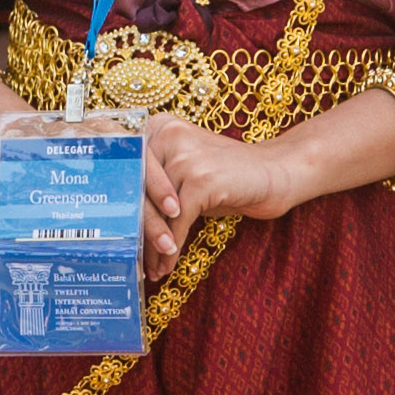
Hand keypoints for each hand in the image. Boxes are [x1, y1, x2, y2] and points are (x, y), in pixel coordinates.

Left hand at [132, 118, 310, 261]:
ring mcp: (185, 156)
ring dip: (153, 246)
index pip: (128, 172)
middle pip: (138, 191)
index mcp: (157, 127)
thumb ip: (153, 184)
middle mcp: (167, 135)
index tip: (119, 236)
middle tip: (132, 258)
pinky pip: (178, 222)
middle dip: (136, 231)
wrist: (276, 173)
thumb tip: (120, 221)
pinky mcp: (202, 179)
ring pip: (156, 211)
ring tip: (152, 268)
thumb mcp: (183, 172)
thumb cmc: (226, 178)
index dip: (121, 208)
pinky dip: (172, 247)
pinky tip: (169, 264)